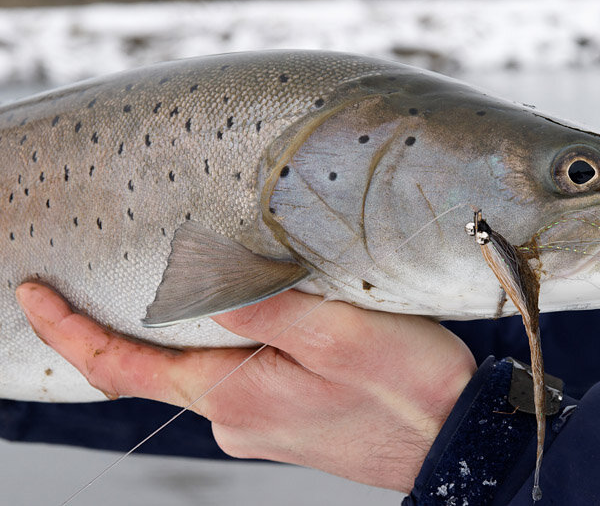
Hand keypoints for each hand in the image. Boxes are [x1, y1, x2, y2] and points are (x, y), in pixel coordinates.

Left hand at [15, 282, 476, 491]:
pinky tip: (268, 317)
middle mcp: (236, 418)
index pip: (124, 366)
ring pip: (207, 364)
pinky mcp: (288, 417)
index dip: (71, 330)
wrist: (455, 438)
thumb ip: (258, 305)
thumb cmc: (407, 389)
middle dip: (137, 317)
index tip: (33, 294)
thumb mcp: (336, 334)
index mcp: (235, 397)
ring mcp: (261, 422)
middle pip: (163, 362)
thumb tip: (196, 276)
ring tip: (219, 278)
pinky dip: (234, 339)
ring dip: (198, 323)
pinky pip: (240, 373)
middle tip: (125, 263)